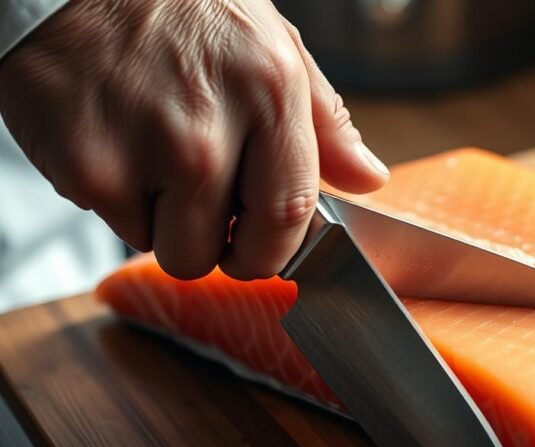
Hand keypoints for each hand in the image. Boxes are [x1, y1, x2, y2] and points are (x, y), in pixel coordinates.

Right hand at [0, 0, 388, 279]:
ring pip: (169, 249)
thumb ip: (326, 120)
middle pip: (226, 255)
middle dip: (218, 245)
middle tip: (201, 204)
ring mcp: (145, 154)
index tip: (261, 244)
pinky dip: (117, 200)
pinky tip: (116, 145)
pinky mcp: (87, 170)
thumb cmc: (177, 7)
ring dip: (164, 223)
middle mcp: (210, 131)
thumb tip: (370, 178)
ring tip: (154, 161)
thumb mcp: (271, 44)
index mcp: (269, 95)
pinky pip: (117, 226)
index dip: (275, 248)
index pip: (291, 216)